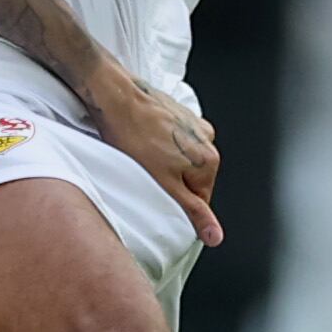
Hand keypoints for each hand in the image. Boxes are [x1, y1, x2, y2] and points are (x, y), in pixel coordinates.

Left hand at [82, 66, 222, 247]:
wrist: (116, 97)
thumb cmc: (133, 136)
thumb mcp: (164, 185)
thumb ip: (193, 212)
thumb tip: (215, 234)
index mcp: (209, 160)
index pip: (201, 201)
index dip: (177, 203)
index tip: (158, 196)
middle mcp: (207, 139)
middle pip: (192, 179)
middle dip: (171, 182)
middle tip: (147, 176)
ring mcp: (193, 123)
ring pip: (181, 159)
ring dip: (164, 163)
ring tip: (142, 156)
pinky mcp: (178, 112)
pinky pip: (173, 140)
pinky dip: (160, 145)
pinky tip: (142, 142)